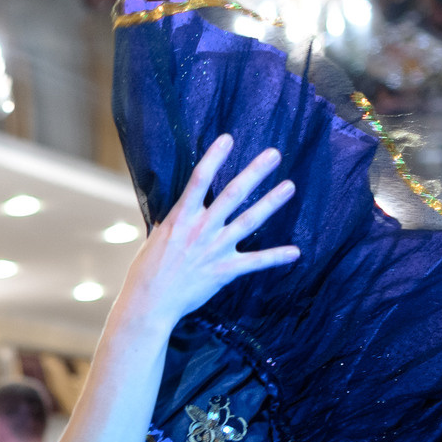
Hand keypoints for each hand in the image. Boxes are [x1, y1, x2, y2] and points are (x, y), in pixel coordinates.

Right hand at [107, 134, 299, 341]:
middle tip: (273, 155)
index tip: (228, 139)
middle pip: (233, 194)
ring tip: (290, 186)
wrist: (149, 302)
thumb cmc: (146, 271)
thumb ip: (173, 223)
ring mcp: (215, 248)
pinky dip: (276, 257)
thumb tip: (177, 213)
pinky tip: (295, 252)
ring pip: (249, 220)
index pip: (199, 179)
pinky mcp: (224, 269)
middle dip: (255, 172)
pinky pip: (255, 262)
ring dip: (271, 202)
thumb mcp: (156, 239)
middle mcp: (201, 228)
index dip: (214, 157)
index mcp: (181, 217)